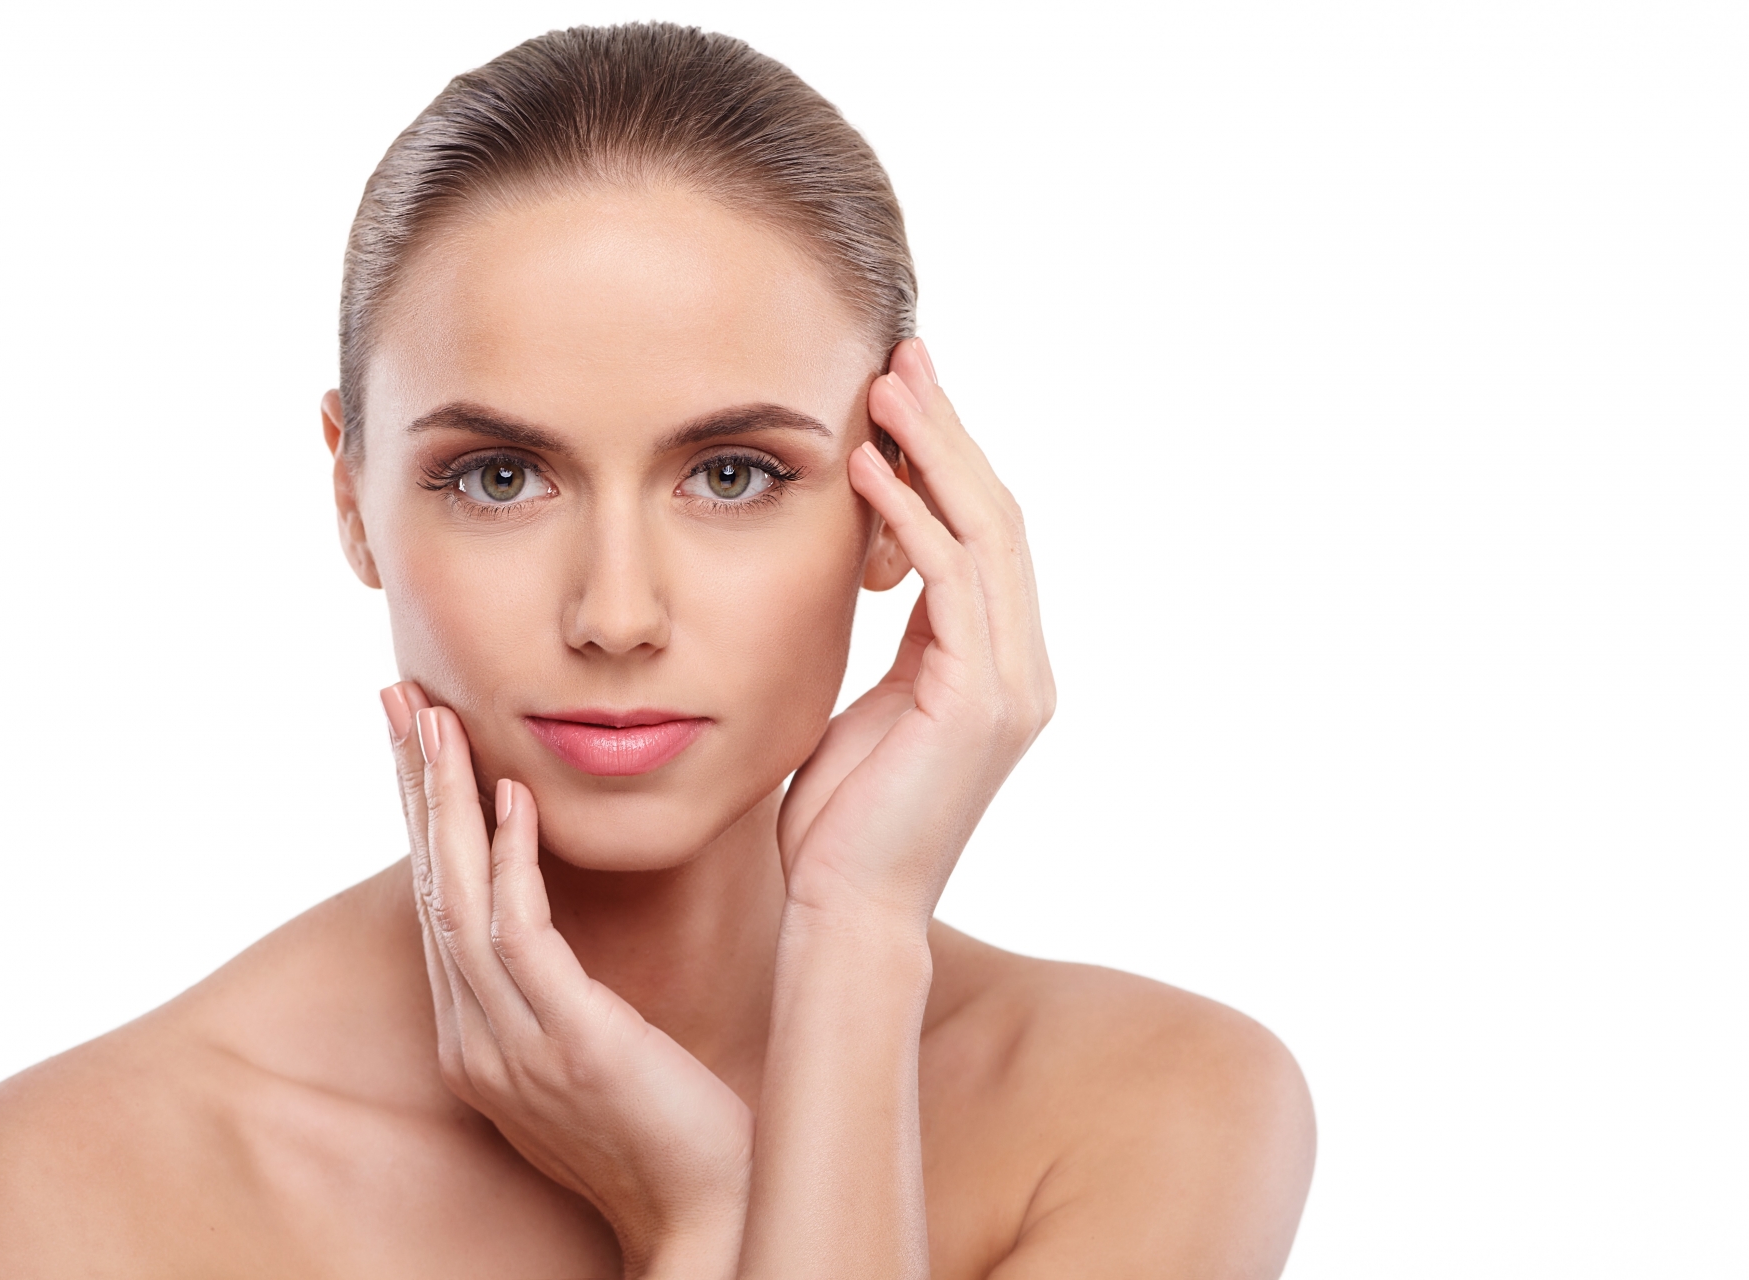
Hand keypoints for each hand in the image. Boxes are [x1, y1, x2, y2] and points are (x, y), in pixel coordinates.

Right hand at [382, 683, 754, 1278]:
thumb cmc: (667, 1130)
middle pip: (429, 887)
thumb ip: (561, 992)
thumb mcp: (592, 1050)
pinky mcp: (564, 1041)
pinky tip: (512, 798)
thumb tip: (560, 935)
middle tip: (395, 698)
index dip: (424, 816)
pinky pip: (520, 934)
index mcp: (477, 1037)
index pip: (438, 903)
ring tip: (436, 720)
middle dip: (412, 787)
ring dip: (446, 802)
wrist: (709, 1215)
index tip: (417, 737)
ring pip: (457, 899)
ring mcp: (511, 1044)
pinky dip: (512, 859)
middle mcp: (475, 1038)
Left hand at [778, 338, 1055, 927]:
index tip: (902, 394)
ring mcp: (1012, 684)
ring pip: (986, 533)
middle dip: (949, 431)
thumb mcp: (867, 708)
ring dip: (934, 453)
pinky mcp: (983, 702)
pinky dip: (912, 517)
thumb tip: (873, 571)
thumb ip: (892, 644)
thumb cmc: (840, 823)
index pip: (984, 535)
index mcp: (996, 666)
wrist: (848, 911)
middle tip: (903, 356)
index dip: (948, 458)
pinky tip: (867, 473)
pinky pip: (951, 581)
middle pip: (998, 516)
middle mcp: (1022, 667)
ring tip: (885, 387)